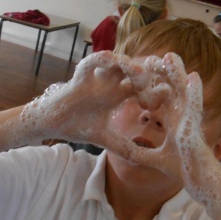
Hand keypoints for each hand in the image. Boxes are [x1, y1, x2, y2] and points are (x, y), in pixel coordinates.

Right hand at [17, 51, 169, 148]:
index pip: (143, 88)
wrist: (52, 124)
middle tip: (162, 77)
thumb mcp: (105, 139)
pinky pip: (93, 61)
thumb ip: (124, 147)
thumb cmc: (78, 127)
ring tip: (141, 74)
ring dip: (130, 66)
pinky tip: (113, 60)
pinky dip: (102, 58)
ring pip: (119, 63)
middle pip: (135, 71)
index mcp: (119, 95)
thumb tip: (143, 161)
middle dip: (149, 72)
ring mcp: (98, 77)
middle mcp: (111, 83)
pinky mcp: (82, 75)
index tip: (169, 96)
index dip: (156, 90)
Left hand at [127, 53, 220, 205]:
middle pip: (171, 89)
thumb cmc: (182, 169)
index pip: (160, 97)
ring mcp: (190, 120)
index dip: (151, 84)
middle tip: (150, 57)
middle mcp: (182, 116)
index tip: (139, 72)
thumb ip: (140, 153)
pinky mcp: (195, 128)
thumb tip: (124, 152)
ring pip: (184, 91)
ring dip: (177, 74)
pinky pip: (195, 106)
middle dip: (162, 73)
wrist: (199, 183)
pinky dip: (195, 91)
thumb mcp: (154, 159)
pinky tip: (192, 76)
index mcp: (173, 120)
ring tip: (170, 56)